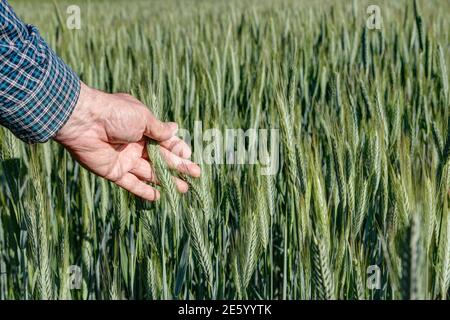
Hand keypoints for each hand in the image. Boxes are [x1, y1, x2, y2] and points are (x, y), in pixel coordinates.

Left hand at [54, 82, 200, 200]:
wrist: (84, 122)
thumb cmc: (115, 114)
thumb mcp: (143, 118)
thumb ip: (159, 129)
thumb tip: (175, 129)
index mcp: (141, 128)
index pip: (164, 141)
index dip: (177, 149)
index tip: (189, 156)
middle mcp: (134, 144)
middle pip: (160, 159)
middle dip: (179, 166)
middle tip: (195, 174)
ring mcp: (124, 159)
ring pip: (150, 173)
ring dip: (167, 181)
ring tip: (184, 189)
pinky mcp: (114, 172)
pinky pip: (132, 184)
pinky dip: (144, 191)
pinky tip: (159, 197)